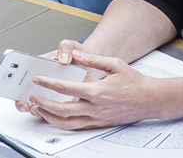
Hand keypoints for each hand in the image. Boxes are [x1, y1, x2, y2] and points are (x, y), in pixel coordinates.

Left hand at [19, 49, 161, 129]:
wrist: (148, 99)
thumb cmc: (133, 82)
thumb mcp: (114, 64)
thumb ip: (92, 59)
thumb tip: (75, 54)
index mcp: (97, 91)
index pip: (67, 88)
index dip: (49, 84)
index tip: (38, 79)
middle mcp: (95, 108)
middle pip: (62, 110)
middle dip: (44, 103)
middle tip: (33, 96)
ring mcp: (96, 118)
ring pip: (67, 123)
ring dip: (49, 116)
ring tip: (38, 107)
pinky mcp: (98, 124)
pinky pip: (75, 127)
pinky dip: (61, 123)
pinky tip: (54, 117)